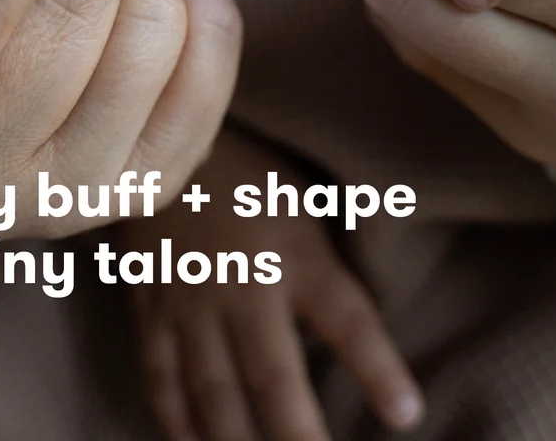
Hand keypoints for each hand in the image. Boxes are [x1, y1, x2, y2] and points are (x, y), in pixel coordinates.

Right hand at [123, 130, 423, 440]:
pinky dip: (176, 420)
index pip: (346, 318)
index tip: (404, 414)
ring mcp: (191, 300)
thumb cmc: (248, 176)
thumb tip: (348, 340)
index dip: (377, 368)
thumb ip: (324, 269)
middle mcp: (244, 284)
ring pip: (214, 390)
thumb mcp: (302, 204)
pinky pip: (160, 375)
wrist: (162, 144)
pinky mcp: (151, 307)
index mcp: (294, 253)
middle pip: (273, 376)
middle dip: (298, 436)